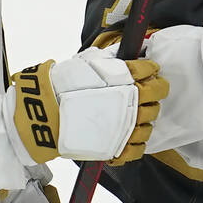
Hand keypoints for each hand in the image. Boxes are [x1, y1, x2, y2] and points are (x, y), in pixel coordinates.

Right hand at [3, 47, 168, 165]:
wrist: (45, 112)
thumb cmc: (64, 84)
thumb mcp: (89, 61)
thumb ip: (111, 59)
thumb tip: (124, 55)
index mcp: (127, 77)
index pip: (152, 70)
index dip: (151, 71)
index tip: (147, 73)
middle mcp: (132, 101)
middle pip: (157, 96)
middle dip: (151, 93)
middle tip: (139, 94)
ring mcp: (127, 126)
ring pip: (150, 122)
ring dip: (144, 118)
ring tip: (131, 116)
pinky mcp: (118, 147)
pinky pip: (138, 147)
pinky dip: (136, 142)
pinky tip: (127, 136)